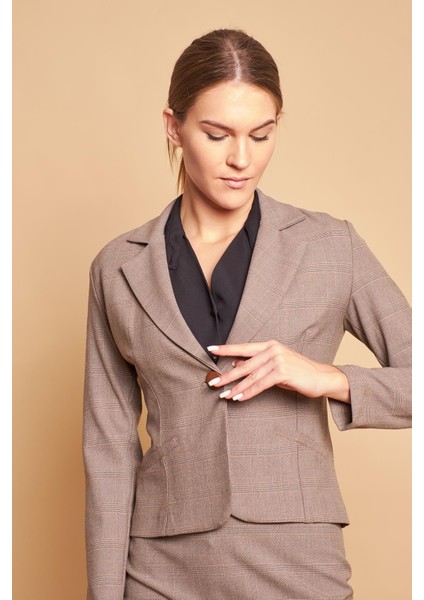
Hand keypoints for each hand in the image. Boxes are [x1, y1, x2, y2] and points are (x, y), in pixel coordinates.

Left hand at [207, 340, 349, 402]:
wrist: (321, 377)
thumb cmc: (298, 372)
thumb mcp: (276, 365)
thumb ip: (257, 364)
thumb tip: (236, 365)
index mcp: (270, 345)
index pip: (243, 347)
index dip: (226, 349)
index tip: (210, 350)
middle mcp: (273, 349)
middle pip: (244, 364)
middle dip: (227, 375)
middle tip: (213, 382)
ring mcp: (278, 360)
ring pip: (251, 376)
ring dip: (236, 387)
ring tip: (224, 394)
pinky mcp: (282, 372)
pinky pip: (260, 385)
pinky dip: (248, 392)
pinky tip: (239, 397)